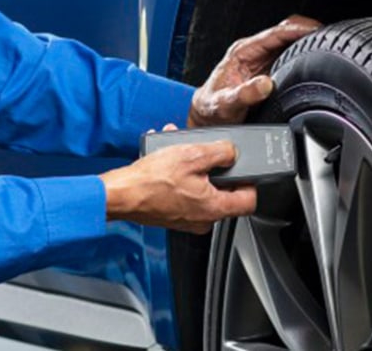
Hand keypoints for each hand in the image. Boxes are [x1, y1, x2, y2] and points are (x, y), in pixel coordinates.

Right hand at [100, 131, 255, 233]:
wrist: (121, 195)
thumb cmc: (150, 180)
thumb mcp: (191, 155)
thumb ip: (220, 152)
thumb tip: (232, 152)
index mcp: (214, 208)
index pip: (250, 201)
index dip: (250, 180)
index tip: (243, 168)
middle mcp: (204, 219)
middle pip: (225, 193)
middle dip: (215, 169)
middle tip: (204, 154)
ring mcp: (188, 219)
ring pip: (202, 190)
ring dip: (194, 169)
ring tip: (181, 152)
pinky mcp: (174, 215)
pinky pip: (186, 194)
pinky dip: (180, 177)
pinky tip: (168, 161)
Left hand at [190, 15, 320, 127]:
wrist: (207, 116)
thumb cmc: (212, 109)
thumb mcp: (225, 104)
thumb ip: (244, 94)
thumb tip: (265, 84)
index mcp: (242, 52)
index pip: (275, 33)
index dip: (298, 30)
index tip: (317, 31)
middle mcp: (253, 52)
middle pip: (287, 32)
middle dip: (309, 32)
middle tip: (331, 38)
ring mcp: (262, 59)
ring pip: (290, 43)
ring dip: (308, 43)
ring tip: (330, 46)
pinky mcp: (269, 69)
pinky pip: (290, 56)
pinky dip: (305, 55)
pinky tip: (317, 60)